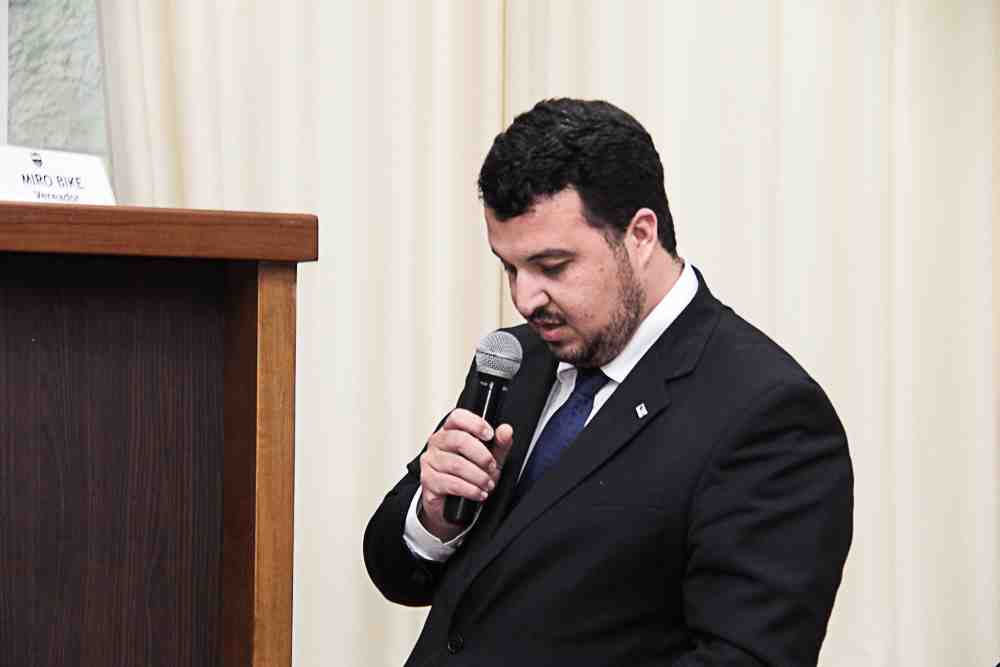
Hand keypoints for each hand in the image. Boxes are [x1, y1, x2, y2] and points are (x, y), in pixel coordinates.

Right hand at [418, 409, 514, 540]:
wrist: (452, 505)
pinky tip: (478, 493)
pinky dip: (470, 490)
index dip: (475, 424)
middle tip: (492, 466)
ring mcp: (430, 461)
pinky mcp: (428, 481)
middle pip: (457, 440)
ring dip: (478, 476)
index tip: (490, 435)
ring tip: (487, 484)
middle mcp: (437, 443)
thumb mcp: (489, 458)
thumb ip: (499, 444)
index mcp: (450, 431)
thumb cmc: (469, 476)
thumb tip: (506, 430)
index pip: (457, 417)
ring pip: (456, 464)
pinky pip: (451, 483)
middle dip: (481, 455)